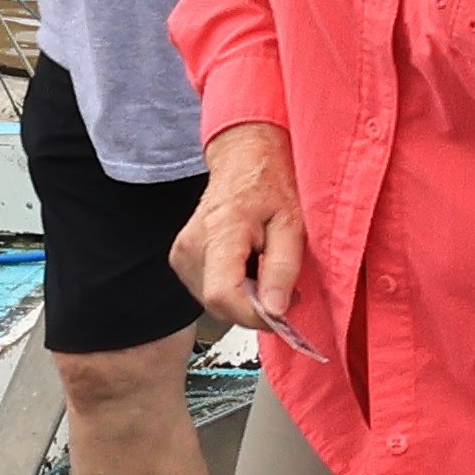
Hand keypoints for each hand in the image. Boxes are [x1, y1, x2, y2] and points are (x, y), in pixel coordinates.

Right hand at [175, 122, 308, 335]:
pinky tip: (247, 267)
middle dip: (254, 308)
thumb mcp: (293, 223)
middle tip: (283, 288)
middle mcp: (192, 244)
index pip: (222, 295)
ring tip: (263, 269)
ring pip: (214, 303)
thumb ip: (284, 268)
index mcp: (221, 230)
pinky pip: (208, 292)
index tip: (283, 314)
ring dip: (244, 299)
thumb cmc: (270, 184)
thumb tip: (275, 310)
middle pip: (219, 304)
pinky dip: (233, 289)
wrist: (244, 159)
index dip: (254, 315)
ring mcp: (182, 252)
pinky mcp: (181, 259)